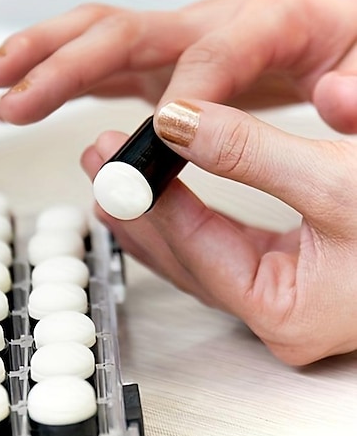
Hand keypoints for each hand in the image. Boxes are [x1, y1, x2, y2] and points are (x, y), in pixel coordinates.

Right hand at [0, 0, 356, 132]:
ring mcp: (176, 41)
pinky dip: (60, 77)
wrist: (332, 11)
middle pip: (122, 31)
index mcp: (263, 21)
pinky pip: (103, 64)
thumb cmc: (344, 34)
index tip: (157, 137)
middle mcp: (205, 23)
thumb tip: (335, 100)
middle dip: (63, 66)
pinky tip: (27, 92)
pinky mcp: (162, 61)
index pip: (210, 56)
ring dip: (41, 60)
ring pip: (97, 38)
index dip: (182, 96)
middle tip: (15, 97)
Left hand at [81, 100, 356, 365]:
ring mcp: (279, 294)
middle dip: (139, 206)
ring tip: (115, 178)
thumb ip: (250, 152)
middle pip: (183, 258)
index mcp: (289, 311)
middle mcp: (277, 311)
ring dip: (154, 212)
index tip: (117, 160)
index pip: (195, 249)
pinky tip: (160, 197)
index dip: (150, 199)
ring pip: (194, 255)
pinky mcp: (285, 272)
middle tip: (101, 165)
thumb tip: (178, 123)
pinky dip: (184, 219)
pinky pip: (216, 248)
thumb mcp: (339, 178)